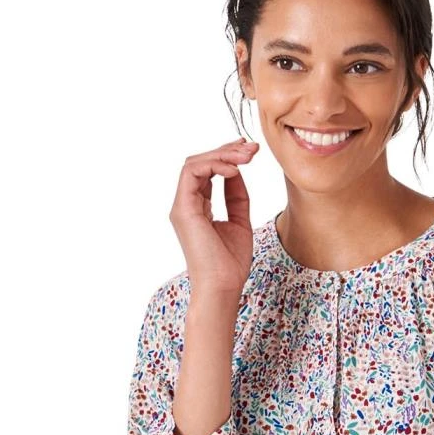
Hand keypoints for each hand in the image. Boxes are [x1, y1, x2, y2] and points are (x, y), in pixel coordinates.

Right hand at [168, 138, 259, 293]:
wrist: (223, 287)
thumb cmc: (230, 263)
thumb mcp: (240, 221)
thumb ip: (236, 196)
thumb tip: (237, 171)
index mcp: (198, 207)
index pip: (207, 172)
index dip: (227, 157)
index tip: (251, 152)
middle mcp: (186, 204)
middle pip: (200, 163)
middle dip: (227, 151)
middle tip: (251, 148)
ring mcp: (182, 206)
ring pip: (194, 163)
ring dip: (222, 155)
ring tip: (246, 156)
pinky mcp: (183, 210)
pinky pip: (192, 173)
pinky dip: (214, 166)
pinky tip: (235, 170)